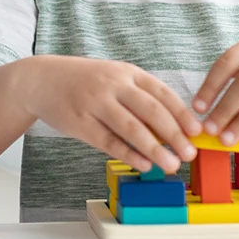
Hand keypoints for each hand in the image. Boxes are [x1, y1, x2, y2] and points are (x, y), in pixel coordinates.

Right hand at [17, 56, 200, 173]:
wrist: (41, 80)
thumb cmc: (85, 82)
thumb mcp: (114, 78)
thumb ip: (140, 98)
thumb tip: (173, 129)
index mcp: (126, 72)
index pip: (161, 93)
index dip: (182, 113)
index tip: (197, 132)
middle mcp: (112, 85)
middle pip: (151, 111)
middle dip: (174, 135)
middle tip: (190, 154)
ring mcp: (95, 103)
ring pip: (131, 128)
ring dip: (155, 149)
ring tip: (171, 165)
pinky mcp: (80, 123)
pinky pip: (109, 142)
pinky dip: (129, 155)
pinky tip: (144, 165)